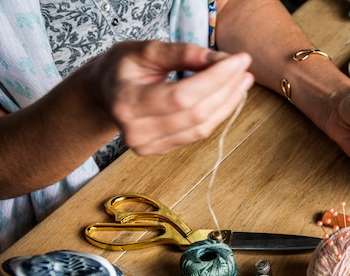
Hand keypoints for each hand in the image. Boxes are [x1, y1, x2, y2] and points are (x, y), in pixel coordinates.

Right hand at [90, 40, 254, 154]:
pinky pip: (197, 134)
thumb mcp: (145, 50)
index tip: (238, 60)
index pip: (182, 96)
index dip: (215, 79)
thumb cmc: (123, 68)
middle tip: (244, 68)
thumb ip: (181, 53)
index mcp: (127, 102)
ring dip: (228, 103)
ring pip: (201, 127)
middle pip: (196, 114)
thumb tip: (218, 59)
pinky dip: (217, 114)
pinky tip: (228, 96)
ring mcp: (148, 145)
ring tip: (242, 81)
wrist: (105, 94)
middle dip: (226, 89)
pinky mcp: (160, 150)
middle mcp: (137, 131)